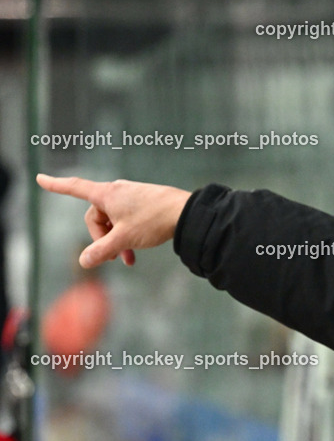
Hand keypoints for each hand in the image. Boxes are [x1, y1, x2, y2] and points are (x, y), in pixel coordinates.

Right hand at [36, 174, 191, 267]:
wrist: (186, 213)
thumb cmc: (153, 221)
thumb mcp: (124, 239)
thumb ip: (102, 250)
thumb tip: (84, 261)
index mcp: (106, 194)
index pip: (74, 188)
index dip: (56, 185)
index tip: (41, 178)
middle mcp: (116, 191)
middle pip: (96, 216)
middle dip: (102, 239)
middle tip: (114, 257)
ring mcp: (131, 195)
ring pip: (113, 221)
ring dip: (116, 240)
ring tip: (127, 259)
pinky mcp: (143, 202)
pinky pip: (127, 219)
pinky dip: (127, 235)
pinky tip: (136, 251)